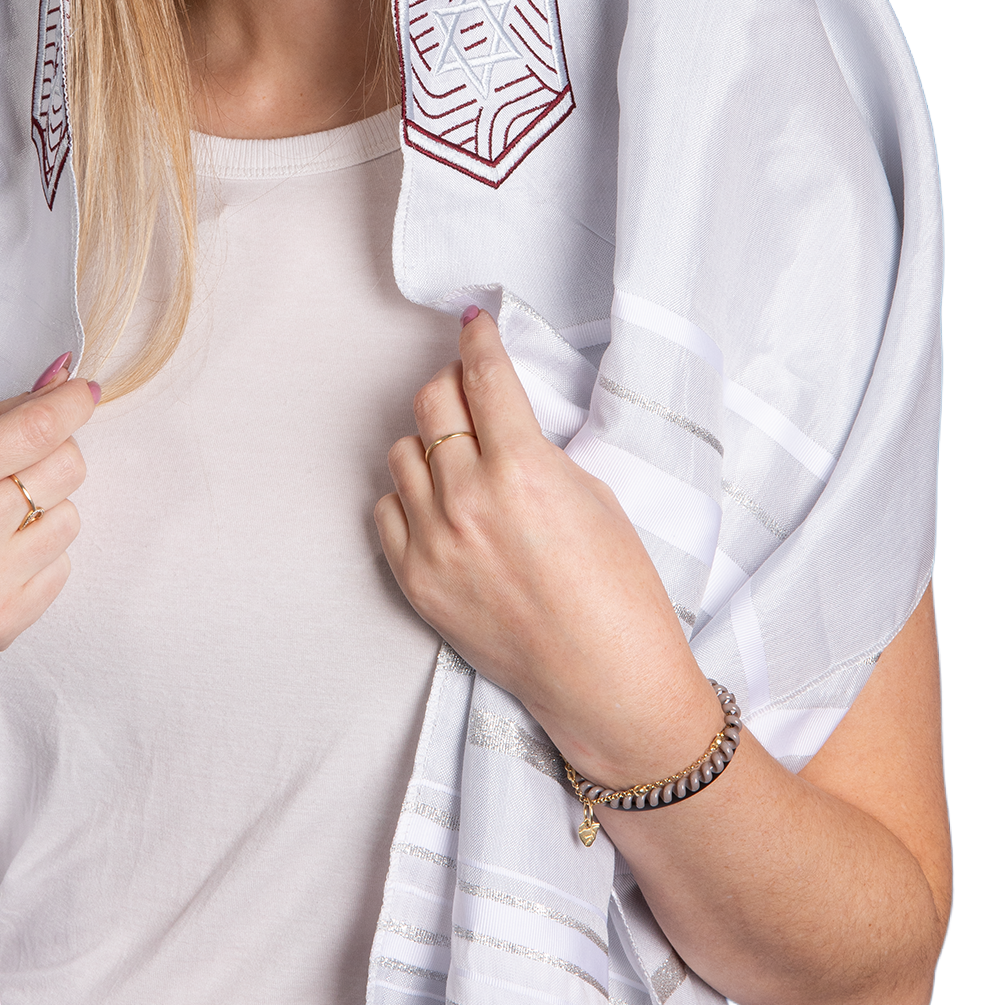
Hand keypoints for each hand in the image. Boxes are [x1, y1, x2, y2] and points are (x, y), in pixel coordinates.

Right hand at [0, 355, 96, 711]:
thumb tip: (62, 380)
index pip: (34, 429)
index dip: (70, 404)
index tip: (80, 394)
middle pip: (66, 468)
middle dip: (56, 454)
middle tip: (22, 466)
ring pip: (70, 518)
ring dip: (46, 511)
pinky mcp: (3, 625)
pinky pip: (61, 568)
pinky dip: (39, 557)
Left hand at [374, 309, 720, 786]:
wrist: (605, 680)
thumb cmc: (618, 591)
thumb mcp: (591, 495)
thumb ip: (536, 451)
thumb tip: (500, 419)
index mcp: (521, 470)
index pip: (483, 377)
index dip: (478, 340)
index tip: (474, 324)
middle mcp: (467, 500)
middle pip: (431, 402)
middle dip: (453, 385)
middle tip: (472, 391)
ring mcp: (433, 541)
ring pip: (402, 452)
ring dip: (430, 444)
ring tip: (462, 460)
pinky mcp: (414, 580)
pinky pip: (386, 509)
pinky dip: (409, 497)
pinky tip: (440, 505)